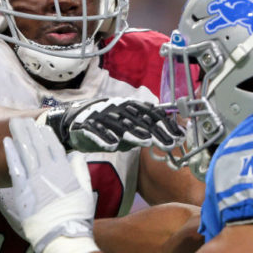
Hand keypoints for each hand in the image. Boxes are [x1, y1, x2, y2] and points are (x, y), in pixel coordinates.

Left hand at [2, 118, 94, 252]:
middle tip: (22, 118)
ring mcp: (34, 179)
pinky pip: (14, 166)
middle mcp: (48, 171)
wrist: (61, 236)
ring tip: (14, 124)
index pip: (54, 146)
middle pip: (37, 145)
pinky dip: (11, 153)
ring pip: (25, 151)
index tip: (41, 124)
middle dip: (30, 130)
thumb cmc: (76, 217)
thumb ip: (81, 171)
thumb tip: (76, 154)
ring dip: (20, 136)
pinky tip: (7, 142)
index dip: (47, 134)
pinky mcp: (22, 190)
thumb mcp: (86, 192)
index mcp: (64, 170)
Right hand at [40, 97, 184, 152]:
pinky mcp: (86, 125)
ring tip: (145, 141)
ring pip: (119, 124)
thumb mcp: (127, 126)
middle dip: (155, 132)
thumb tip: (168, 138)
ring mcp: (101, 116)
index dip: (165, 125)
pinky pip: (96, 131)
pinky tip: (113, 146)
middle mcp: (117, 108)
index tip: (178, 137)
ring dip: (133, 133)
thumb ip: (144, 130)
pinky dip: (104, 137)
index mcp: (128, 106)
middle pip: (139, 120)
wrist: (73, 121)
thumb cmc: (105, 125)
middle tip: (169, 144)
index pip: (151, 114)